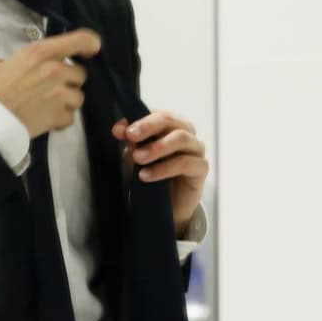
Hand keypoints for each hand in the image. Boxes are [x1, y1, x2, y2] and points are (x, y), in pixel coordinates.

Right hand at [0, 30, 101, 137]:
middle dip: (69, 80)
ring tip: (48, 105)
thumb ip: (20, 61)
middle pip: (81, 74)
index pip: (81, 40)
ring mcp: (61, 94)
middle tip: (52, 86)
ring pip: (79, 97)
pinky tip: (46, 118)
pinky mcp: (61, 116)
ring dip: (67, 101)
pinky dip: (61, 119)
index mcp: (41, 53)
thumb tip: (23, 65)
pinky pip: (70, 117)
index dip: (90, 43)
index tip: (91, 49)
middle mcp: (56, 70)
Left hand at [112, 111, 208, 234]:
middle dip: (148, 126)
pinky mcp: (201, 168)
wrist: (167, 206)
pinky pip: (186, 163)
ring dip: (157, 147)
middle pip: (170, 121)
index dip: (138, 119)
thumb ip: (132, 142)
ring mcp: (196, 150)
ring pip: (181, 138)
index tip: (120, 130)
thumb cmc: (154, 176)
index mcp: (170, 127)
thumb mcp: (137, 158)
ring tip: (139, 158)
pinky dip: (164, 168)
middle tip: (131, 136)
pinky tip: (147, 175)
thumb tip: (120, 129)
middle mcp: (186, 134)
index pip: (156, 114)